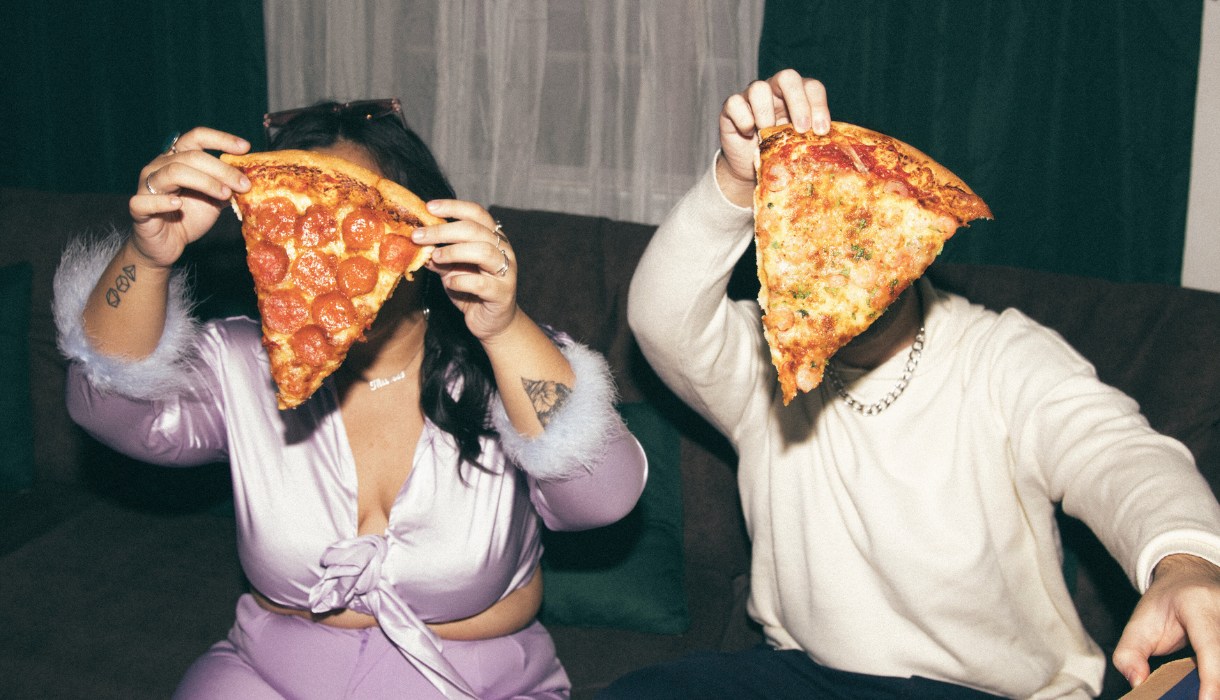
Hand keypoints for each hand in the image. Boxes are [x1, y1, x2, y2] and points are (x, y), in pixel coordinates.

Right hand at [129, 127, 250, 267]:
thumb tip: (250, 179)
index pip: (196, 138)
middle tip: (244, 184)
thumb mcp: (214, 200)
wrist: (167, 245)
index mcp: (177, 159)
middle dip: (221, 169)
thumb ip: (227, 187)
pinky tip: (178, 205)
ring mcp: (146, 186)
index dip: (220, 139)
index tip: (245, 147)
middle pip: (190, 156)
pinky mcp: (138, 209)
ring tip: (225, 194)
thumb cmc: (188, 217)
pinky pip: (144, 200)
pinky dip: (162, 201)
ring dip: (204, 182)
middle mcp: (159, 166)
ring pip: (173, 172)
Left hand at [412, 200, 518, 341]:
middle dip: (443, 231)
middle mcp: (503, 250)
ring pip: (484, 251)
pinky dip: (462, 281)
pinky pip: (482, 283)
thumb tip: (417, 242)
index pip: (476, 213)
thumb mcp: (452, 269)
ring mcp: (507, 272)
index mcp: (493, 238)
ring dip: (454, 252)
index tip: (429, 207)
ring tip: (435, 258)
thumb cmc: (473, 291)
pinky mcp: (503, 294)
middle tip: (419, 236)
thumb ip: (439, 255)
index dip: (453, 207)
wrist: (493, 322)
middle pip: (475, 230)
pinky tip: (449, 283)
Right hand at [716, 69, 830, 205]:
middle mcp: (775, 90)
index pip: (812, 87)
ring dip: (766, 112)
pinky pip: (735, 102)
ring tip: (767, 133)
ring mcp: (752, 97)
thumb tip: (835, 147)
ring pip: (758, 87)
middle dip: (798, 102)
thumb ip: (813, 139)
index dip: (818, 106)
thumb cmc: (780, 154)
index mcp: (798, 96)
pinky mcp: (731, 108)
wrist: (750, 169)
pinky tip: (748, 132)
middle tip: (801, 130)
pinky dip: (743, 117)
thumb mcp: (800, 146)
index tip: (822, 131)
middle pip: (787, 77)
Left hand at [1113, 554, 1219, 698]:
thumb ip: (1129, 655)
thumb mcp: (1137, 624)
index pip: (1211, 647)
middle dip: (1214, 683)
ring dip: (1216, 678)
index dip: (1212, 678)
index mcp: (1199, 605)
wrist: (1189, 577)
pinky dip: (1219, 673)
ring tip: (1201, 688)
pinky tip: (1210, 682)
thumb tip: (1138, 683)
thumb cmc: (1164, 604)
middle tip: (1195, 695)